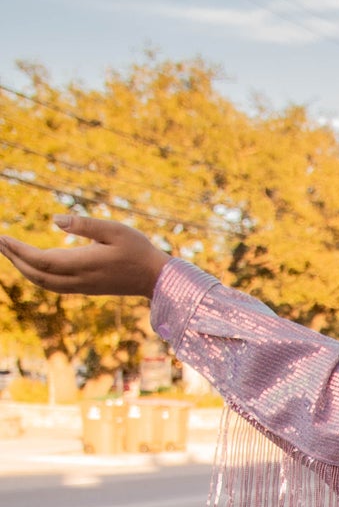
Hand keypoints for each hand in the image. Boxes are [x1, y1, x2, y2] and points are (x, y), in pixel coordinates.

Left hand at [0, 215, 166, 298]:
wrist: (156, 278)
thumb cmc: (138, 250)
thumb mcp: (114, 229)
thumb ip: (84, 224)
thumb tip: (55, 218)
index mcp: (84, 263)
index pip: (42, 260)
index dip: (19, 251)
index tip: (2, 237)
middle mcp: (80, 279)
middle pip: (38, 274)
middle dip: (14, 259)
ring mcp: (82, 286)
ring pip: (44, 283)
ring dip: (23, 269)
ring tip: (8, 252)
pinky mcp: (86, 288)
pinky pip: (53, 285)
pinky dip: (36, 275)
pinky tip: (30, 264)